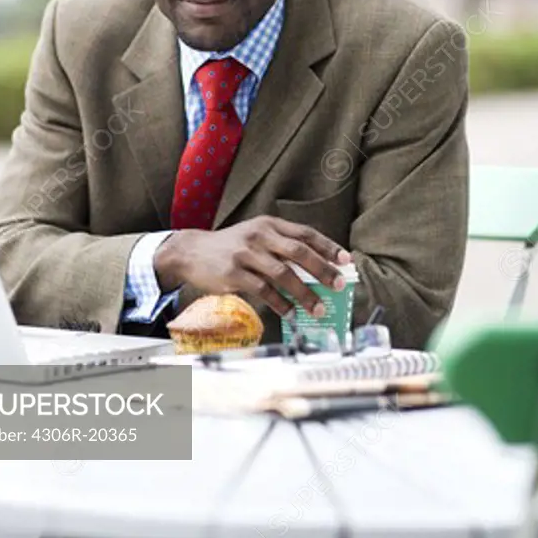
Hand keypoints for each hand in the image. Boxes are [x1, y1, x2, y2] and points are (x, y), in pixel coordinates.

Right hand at [153, 215, 350, 317]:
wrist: (191, 252)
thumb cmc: (230, 246)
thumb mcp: (255, 236)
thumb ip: (280, 247)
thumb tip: (315, 269)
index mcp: (268, 224)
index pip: (304, 233)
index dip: (328, 247)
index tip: (346, 260)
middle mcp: (259, 235)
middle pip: (298, 251)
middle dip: (322, 269)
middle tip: (338, 285)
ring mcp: (245, 254)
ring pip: (283, 274)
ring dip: (305, 293)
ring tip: (319, 309)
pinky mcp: (234, 274)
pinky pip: (264, 291)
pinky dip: (281, 304)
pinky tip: (291, 313)